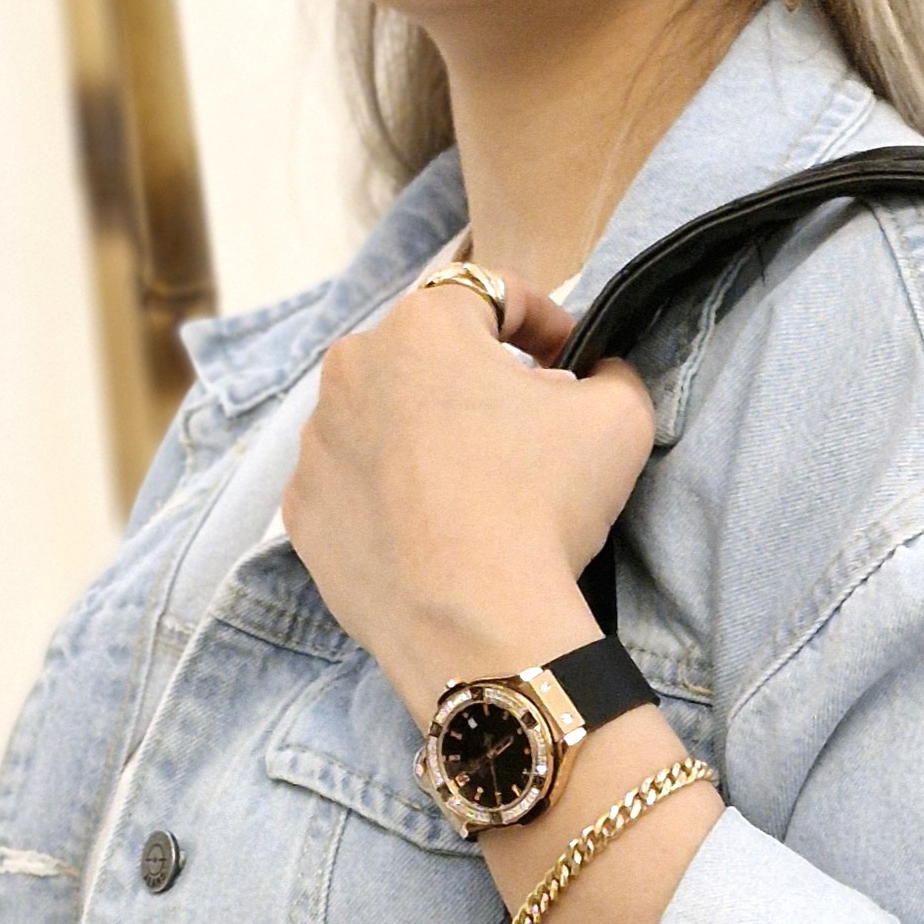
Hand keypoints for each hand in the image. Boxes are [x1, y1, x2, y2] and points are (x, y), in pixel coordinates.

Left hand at [282, 273, 656, 722]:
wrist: (475, 627)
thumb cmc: (543, 509)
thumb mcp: (620, 422)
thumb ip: (614, 376)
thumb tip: (600, 375)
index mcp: (425, 324)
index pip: (491, 296)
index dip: (542, 322)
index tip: (570, 358)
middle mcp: (352, 367)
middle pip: (426, 360)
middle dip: (474, 384)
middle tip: (521, 436)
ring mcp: (317, 442)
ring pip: (381, 422)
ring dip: (423, 441)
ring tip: (470, 495)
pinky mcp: (303, 511)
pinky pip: (351, 488)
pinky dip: (385, 500)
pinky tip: (426, 534)